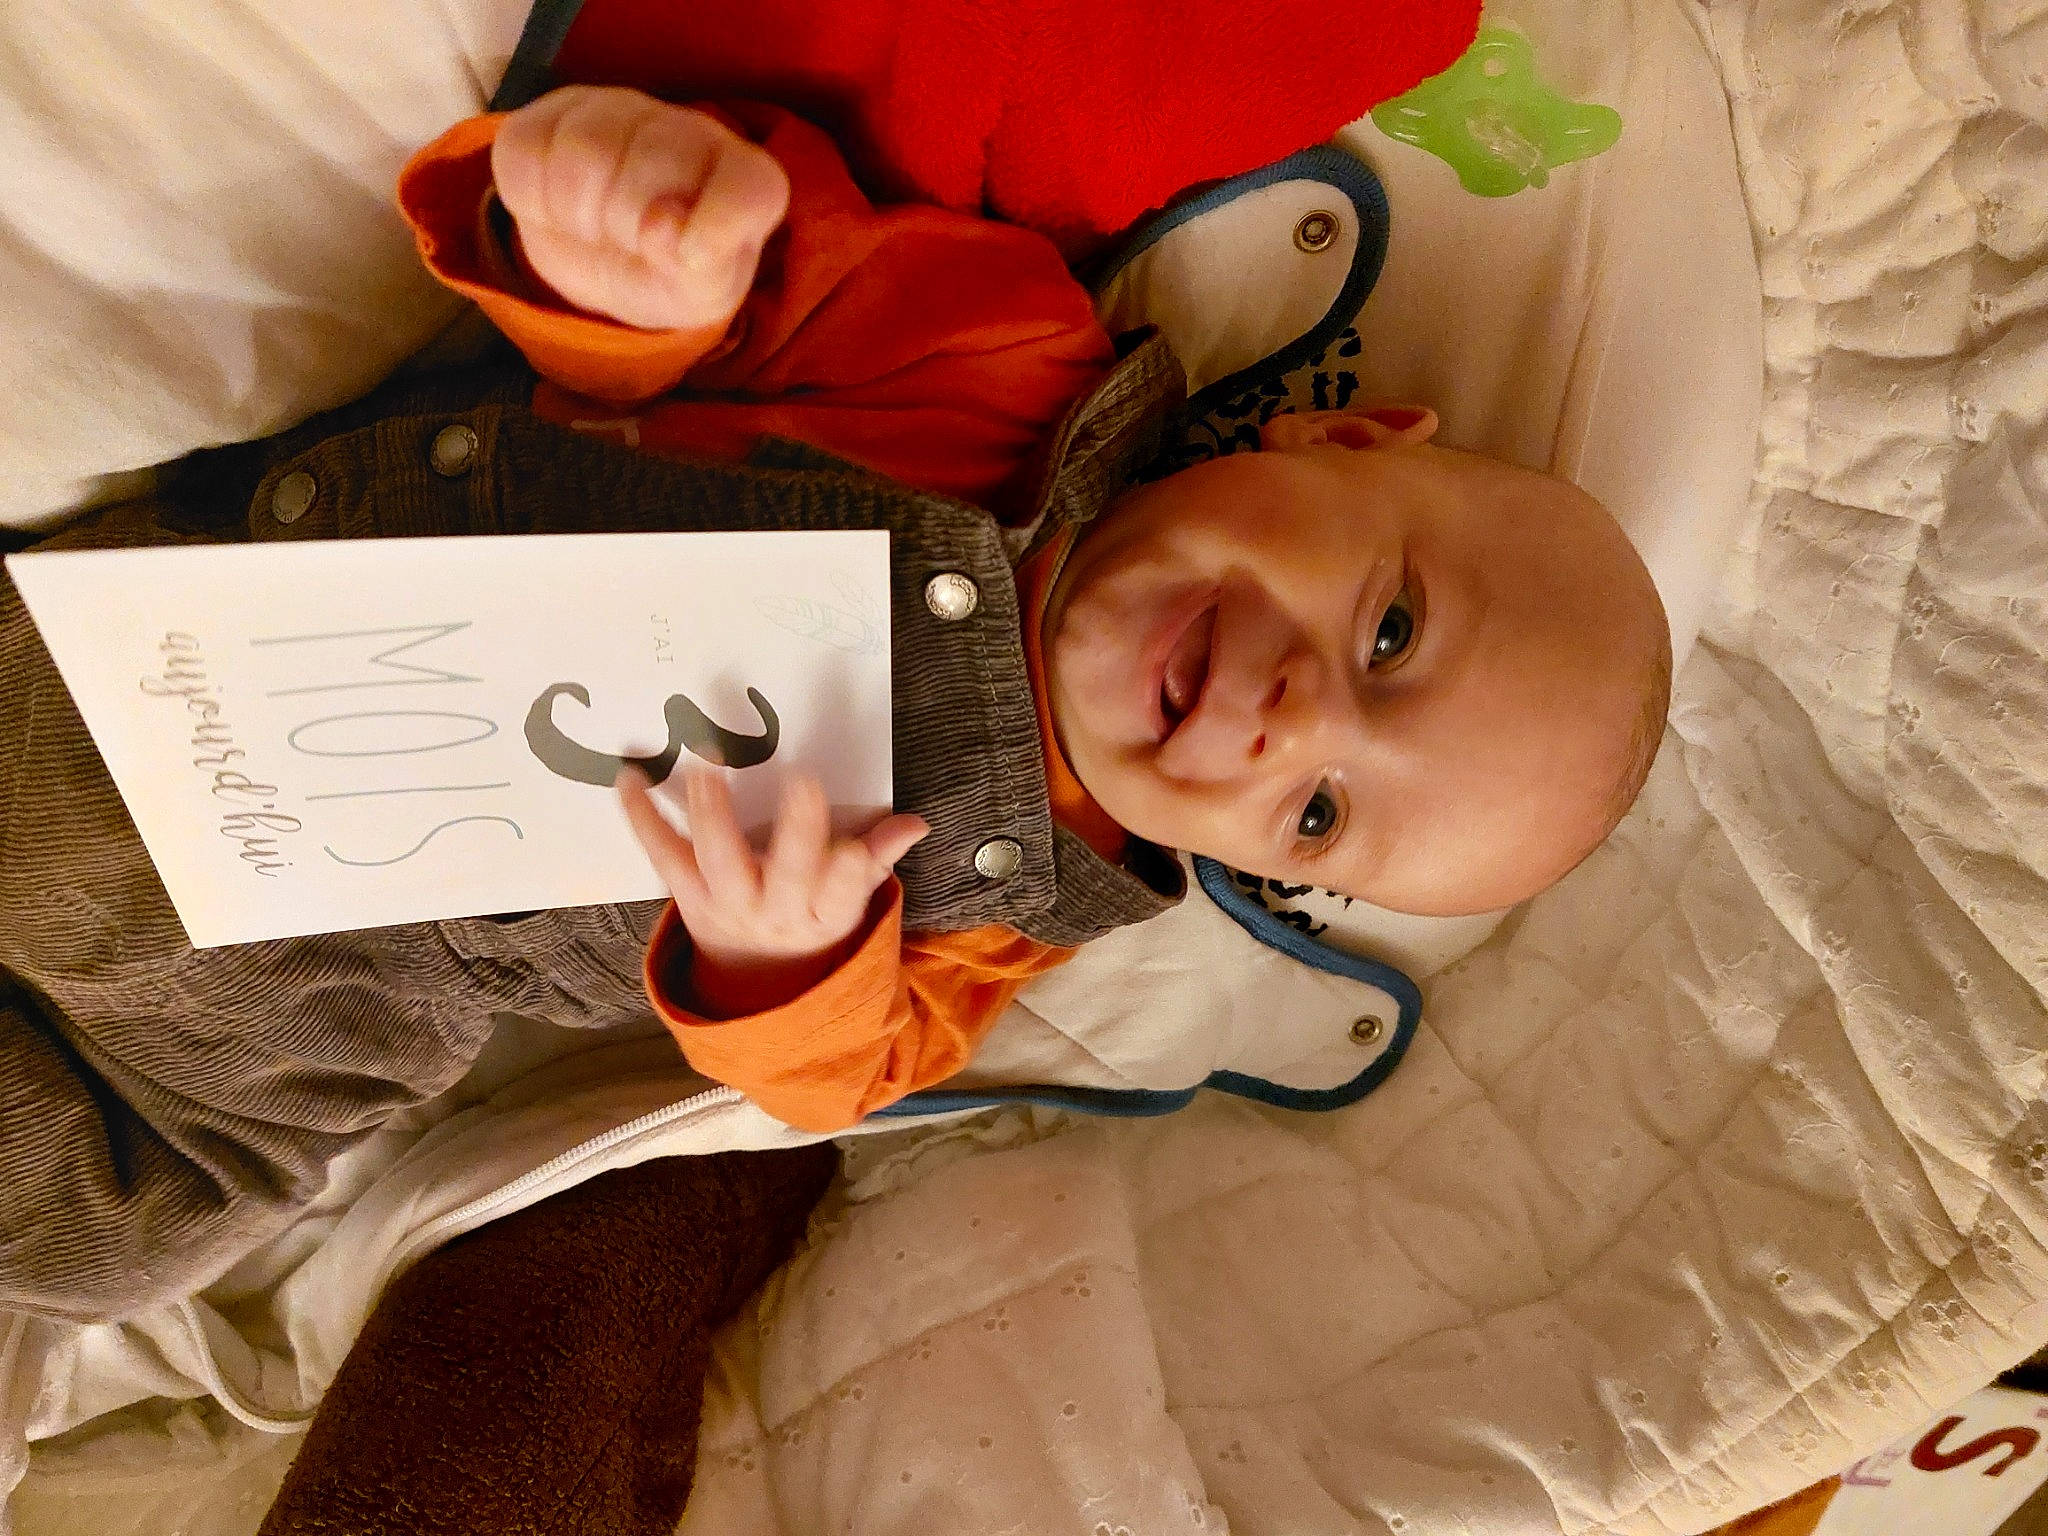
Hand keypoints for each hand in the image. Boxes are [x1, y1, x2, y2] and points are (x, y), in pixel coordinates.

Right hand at [491, 85, 790, 332]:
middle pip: (649, 160)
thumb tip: (661, 229)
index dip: (715, 226)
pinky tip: (556, 210)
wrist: (609, 261)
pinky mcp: (551, 115)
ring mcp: (617, 112)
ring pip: (583, 146)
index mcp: (742, 178)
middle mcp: (686, 130)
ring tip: (591, 229)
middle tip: (626, 244)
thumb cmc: (669, 274)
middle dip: (627, 224)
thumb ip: (703, 270)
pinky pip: (523, 149)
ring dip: (577, 214)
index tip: (686, 260)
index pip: (749, 187)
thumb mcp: (699, 294)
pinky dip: (532, 201)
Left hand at [618, 767, 927, 1014]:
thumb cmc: (809, 922)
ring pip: (719, 861)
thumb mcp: (849, 903)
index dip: (849, 871)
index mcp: (822, 915)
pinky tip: (630, 777)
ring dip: (714, 814)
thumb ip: (876, 859)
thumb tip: (915, 824)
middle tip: (802, 784)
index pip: (842, 894)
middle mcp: (773, 912)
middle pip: (785, 875)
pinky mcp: (685, 894)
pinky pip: (662, 855)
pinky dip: (643, 817)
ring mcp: (725, 904)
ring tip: (710, 768)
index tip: (855, 847)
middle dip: (795, 833)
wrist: (753, 980)